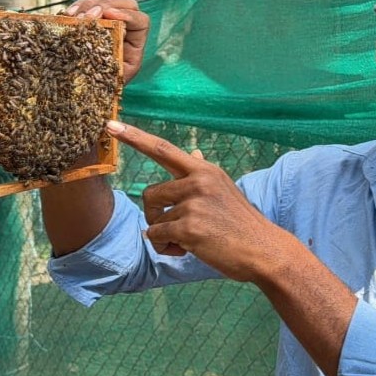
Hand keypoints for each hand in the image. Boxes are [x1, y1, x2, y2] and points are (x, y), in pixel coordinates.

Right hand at [63, 0, 149, 83]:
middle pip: (124, 4)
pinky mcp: (93, 19)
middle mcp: (126, 27)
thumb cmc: (106, 84)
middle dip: (105, 6)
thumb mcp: (116, 77)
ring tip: (75, 17)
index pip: (141, 21)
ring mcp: (110, 20)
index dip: (128, 15)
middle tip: (88, 16)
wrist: (90, 88)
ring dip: (89, 5)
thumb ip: (117, 60)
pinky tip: (68, 15)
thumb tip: (114, 38)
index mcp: (136, 42)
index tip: (110, 15)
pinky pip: (87, 5)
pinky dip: (77, 7)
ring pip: (105, 1)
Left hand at [105, 120, 292, 282]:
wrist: (264, 250)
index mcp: (204, 170)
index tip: (110, 125)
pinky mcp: (189, 227)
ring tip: (188, 242)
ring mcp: (194, 204)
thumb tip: (193, 154)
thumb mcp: (225, 190)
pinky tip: (187, 251)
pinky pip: (157, 236)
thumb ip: (203, 175)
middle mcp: (198, 181)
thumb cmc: (241, 223)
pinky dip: (166, 247)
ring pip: (154, 219)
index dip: (134, 137)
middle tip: (175, 230)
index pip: (163, 149)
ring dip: (164, 235)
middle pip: (150, 193)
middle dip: (155, 215)